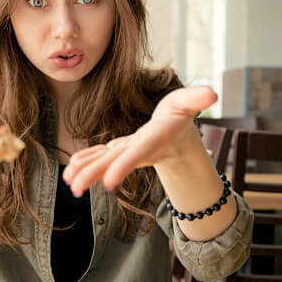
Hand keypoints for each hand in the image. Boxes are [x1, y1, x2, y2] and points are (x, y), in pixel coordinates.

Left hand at [63, 86, 216, 195]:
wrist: (177, 135)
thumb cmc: (181, 114)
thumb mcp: (190, 102)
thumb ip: (197, 98)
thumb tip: (212, 93)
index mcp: (153, 139)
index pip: (138, 153)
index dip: (123, 166)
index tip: (108, 182)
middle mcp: (138, 149)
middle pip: (114, 163)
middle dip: (94, 174)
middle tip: (75, 188)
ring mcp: (127, 151)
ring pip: (103, 162)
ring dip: (85, 172)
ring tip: (69, 183)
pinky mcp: (119, 150)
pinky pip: (100, 156)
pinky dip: (86, 161)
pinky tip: (70, 169)